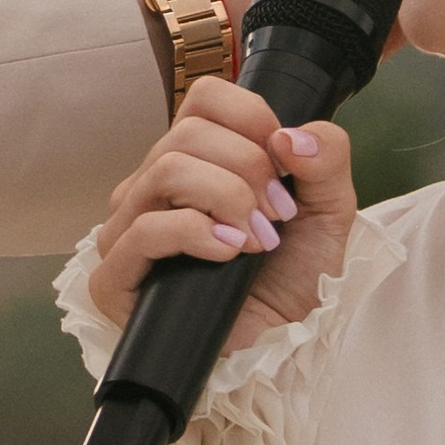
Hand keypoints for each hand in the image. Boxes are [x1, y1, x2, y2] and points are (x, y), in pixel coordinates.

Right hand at [86, 79, 357, 342]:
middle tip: (278, 214)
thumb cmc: (294, 280)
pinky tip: (227, 253)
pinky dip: (194, 233)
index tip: (284, 164)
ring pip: (165, 172)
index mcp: (197, 159)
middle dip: (248, 168)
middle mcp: (153, 186)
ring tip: (257, 239)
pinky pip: (143, 230)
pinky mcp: (114, 278)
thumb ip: (326, 158)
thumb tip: (289, 134)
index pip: (205, 97)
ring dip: (226, 199)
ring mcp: (127, 229)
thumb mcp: (330, 210)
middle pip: (186, 134)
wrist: (281, 347)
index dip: (252, 118)